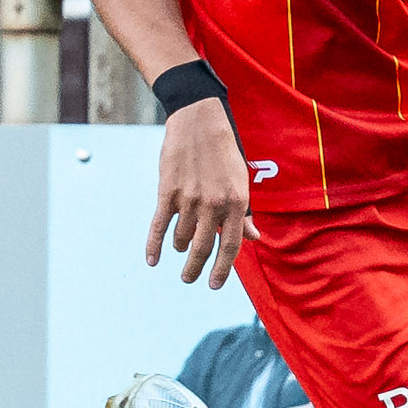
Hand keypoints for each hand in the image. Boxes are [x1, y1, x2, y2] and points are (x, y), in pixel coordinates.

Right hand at [148, 95, 250, 287]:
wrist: (199, 123)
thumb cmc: (224, 153)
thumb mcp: (242, 181)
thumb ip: (244, 213)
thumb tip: (254, 239)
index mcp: (236, 202)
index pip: (231, 245)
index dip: (222, 269)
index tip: (214, 284)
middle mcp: (213, 204)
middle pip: (202, 247)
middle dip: (195, 269)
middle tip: (190, 279)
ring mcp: (189, 199)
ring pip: (181, 238)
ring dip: (180, 247)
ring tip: (180, 248)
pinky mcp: (167, 192)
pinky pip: (159, 226)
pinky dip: (154, 245)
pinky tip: (153, 260)